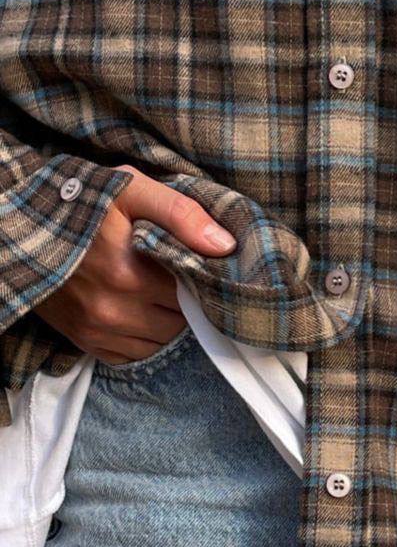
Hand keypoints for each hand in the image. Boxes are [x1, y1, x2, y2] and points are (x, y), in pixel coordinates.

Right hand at [35, 165, 236, 364]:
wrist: (21, 228)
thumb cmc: (79, 204)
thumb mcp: (128, 190)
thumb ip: (180, 213)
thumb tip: (225, 246)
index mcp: (129, 275)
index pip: (192, 294)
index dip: (201, 280)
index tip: (199, 266)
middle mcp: (114, 312)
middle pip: (180, 323)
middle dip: (186, 303)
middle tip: (178, 277)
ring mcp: (98, 331)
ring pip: (161, 343)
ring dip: (167, 323)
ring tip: (158, 293)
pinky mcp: (86, 342)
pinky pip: (134, 355)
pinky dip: (144, 339)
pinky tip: (140, 312)